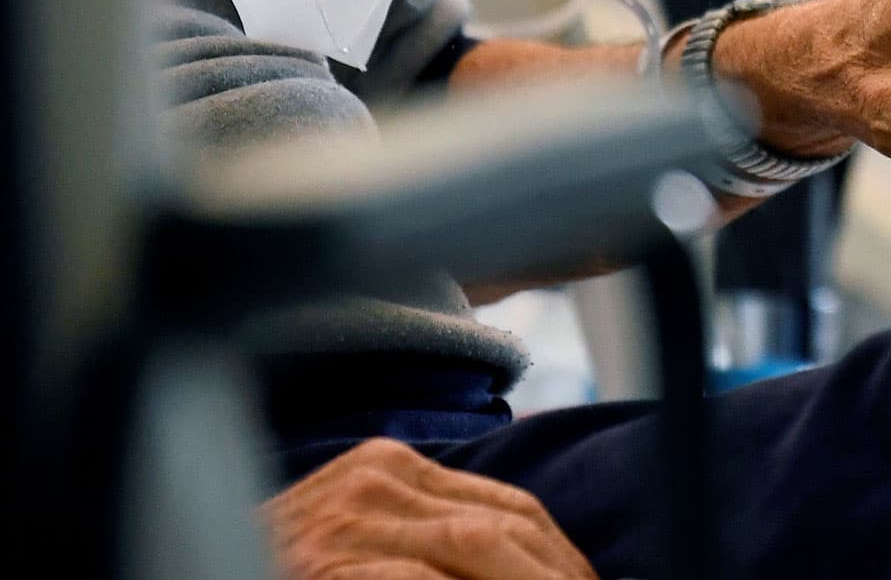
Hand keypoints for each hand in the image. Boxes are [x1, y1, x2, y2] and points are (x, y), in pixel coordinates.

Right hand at [264, 439, 591, 578]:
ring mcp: (348, 521)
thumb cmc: (288, 564)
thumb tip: (532, 566)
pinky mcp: (331, 564)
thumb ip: (430, 537)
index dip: (562, 557)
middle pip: (507, 524)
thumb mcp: (365, 540)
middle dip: (559, 574)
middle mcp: (373, 480)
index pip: (511, 506)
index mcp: (389, 467)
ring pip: (480, 545)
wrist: (183, 560)